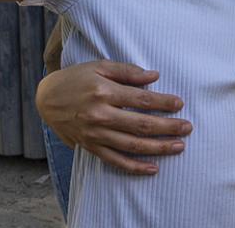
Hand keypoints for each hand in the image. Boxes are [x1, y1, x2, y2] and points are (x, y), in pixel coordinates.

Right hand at [36, 60, 190, 174]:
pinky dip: (135, 167)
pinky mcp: (91, 147)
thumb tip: (154, 76)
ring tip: (178, 147)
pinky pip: (116, 161)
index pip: (141, 99)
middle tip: (187, 128)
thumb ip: (128, 71)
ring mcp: (95, 134)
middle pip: (141, 124)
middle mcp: (100, 115)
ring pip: (132, 145)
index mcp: (104, 91)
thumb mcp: (100, 66)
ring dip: (158, 147)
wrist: (47, 98)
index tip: (179, 104)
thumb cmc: (76, 78)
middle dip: (168, 127)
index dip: (163, 102)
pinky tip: (153, 168)